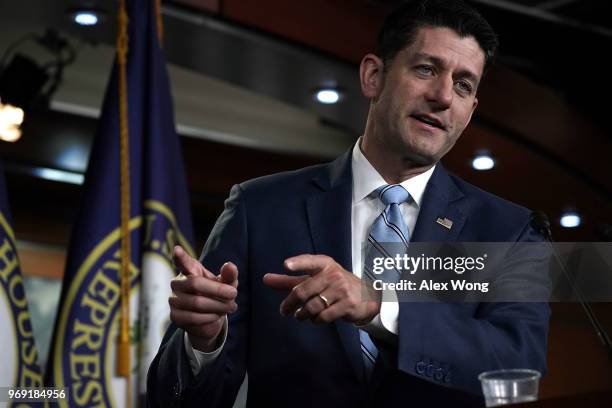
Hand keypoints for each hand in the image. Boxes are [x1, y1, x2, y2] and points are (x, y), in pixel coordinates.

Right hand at [169, 245, 237, 351]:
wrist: (210, 319)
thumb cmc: (217, 295)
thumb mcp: (226, 284)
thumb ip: (229, 275)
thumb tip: (230, 266)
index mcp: (190, 270)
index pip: (183, 262)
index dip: (180, 256)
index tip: (177, 249)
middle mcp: (177, 283)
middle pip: (196, 283)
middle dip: (219, 290)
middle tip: (234, 294)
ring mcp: (174, 300)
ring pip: (197, 303)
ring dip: (218, 306)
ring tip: (230, 307)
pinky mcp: (175, 316)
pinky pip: (194, 317)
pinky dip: (210, 317)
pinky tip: (217, 315)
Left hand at [263, 254, 380, 323]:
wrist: (366, 297)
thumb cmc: (334, 285)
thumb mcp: (314, 279)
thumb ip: (289, 280)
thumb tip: (265, 279)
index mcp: (324, 264)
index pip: (309, 261)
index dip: (298, 263)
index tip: (286, 265)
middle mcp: (333, 274)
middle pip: (303, 290)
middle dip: (289, 303)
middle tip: (284, 311)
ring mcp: (342, 289)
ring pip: (312, 306)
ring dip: (302, 314)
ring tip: (300, 315)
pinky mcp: (348, 305)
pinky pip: (324, 316)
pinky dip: (316, 320)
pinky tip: (316, 318)